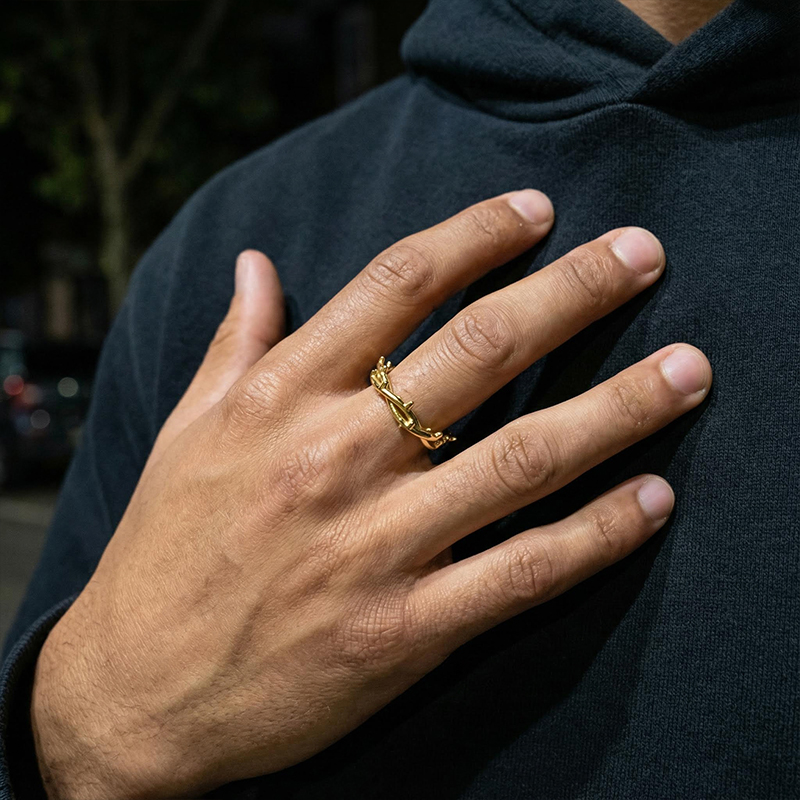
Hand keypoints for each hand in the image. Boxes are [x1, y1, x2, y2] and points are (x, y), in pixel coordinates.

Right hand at [31, 190, 710, 798]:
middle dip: (573, 291)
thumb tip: (253, 262)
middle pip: (479, 350)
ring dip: (618, 407)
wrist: (132, 693)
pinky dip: (596, 536)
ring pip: (522, 458)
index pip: (397, 284)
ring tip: (687, 371)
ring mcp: (375, 544)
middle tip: (644, 254)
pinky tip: (651, 501)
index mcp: (279, 399)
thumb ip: (232, 343)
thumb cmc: (159, 551)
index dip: (477, 235)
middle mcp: (335, 457)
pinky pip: (520, 571)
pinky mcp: (403, 629)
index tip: (537, 209)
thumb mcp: (186, 433)